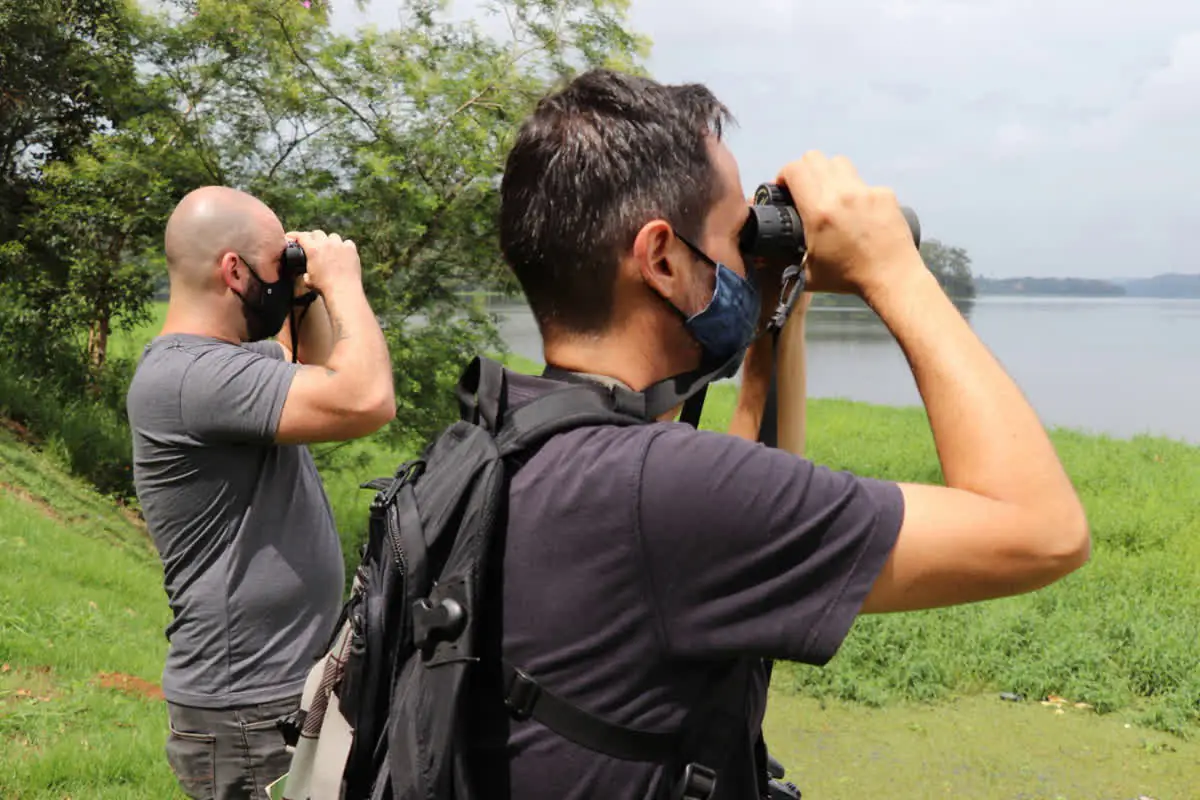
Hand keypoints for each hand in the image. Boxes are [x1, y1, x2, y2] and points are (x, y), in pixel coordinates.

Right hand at [285, 230, 361, 295]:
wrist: (343, 290)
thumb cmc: (325, 286)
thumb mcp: (309, 280)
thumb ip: (306, 273)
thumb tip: (307, 275)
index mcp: (313, 249)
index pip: (302, 236)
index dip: (296, 235)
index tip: (293, 237)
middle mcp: (326, 244)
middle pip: (317, 233)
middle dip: (314, 238)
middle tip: (314, 245)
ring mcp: (340, 245)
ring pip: (333, 236)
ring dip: (330, 241)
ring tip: (330, 249)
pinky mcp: (351, 249)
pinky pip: (347, 243)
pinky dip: (344, 247)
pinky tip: (343, 253)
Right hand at [775, 152, 921, 297]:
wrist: (892, 278)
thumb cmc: (849, 279)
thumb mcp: (808, 273)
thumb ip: (788, 261)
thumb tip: (775, 258)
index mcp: (819, 211)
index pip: (795, 170)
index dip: (784, 175)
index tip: (784, 188)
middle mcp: (841, 194)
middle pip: (814, 157)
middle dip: (803, 170)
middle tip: (804, 187)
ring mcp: (866, 191)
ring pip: (839, 163)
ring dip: (828, 173)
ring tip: (829, 194)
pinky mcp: (884, 194)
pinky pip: (863, 182)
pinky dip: (854, 192)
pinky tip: (857, 212)